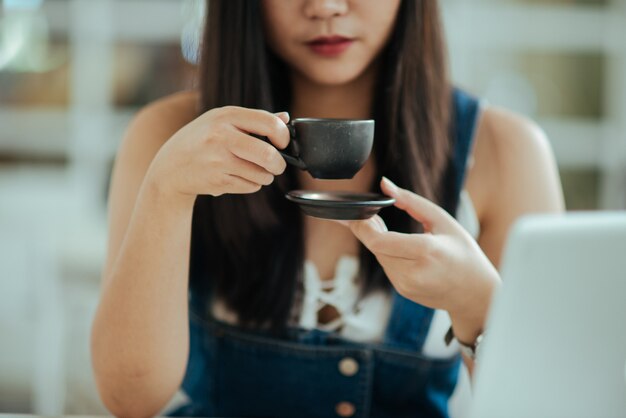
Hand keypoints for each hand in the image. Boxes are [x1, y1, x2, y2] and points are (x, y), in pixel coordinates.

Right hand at [146, 106, 289, 201]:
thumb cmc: (201, 141)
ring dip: (264, 176)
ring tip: (253, 170)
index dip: (283, 135)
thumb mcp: (222, 121)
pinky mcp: (217, 181)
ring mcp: (218, 160)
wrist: (170, 167)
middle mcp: (221, 136)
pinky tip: (237, 177)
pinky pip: (250, 186)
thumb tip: (285, 118)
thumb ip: (254, 120)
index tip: (282, 143)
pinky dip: (251, 184)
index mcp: (226, 115)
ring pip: (262, 174)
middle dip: (279, 164)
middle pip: (268, 154)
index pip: (269, 123)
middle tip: (277, 165)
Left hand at [338, 177, 500, 342]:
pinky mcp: (403, 291)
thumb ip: (410, 201)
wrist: (476, 293)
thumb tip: (385, 184)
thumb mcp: (442, 220)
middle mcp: (413, 272)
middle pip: (375, 247)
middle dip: (369, 229)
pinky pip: (387, 267)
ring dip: (379, 242)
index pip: (378, 241)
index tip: (359, 213)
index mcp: (425, 251)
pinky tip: (400, 248)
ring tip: (389, 229)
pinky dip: (388, 254)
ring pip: (379, 256)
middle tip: (373, 215)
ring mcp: (406, 285)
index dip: (362, 226)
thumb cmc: (464, 253)